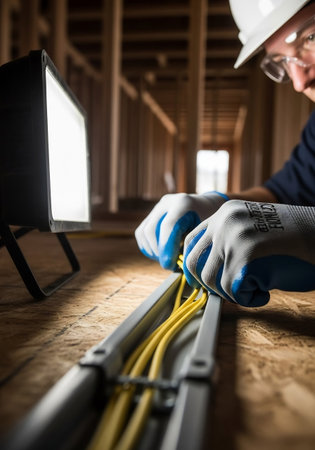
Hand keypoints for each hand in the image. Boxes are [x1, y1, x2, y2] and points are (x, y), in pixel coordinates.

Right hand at [135, 192, 227, 269]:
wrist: (206, 209)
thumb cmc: (208, 225)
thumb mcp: (204, 234)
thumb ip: (193, 248)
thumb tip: (182, 268)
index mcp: (183, 203)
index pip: (168, 226)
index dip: (166, 248)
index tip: (170, 265)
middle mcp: (167, 202)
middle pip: (152, 230)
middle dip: (159, 252)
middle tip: (170, 265)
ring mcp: (157, 207)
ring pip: (144, 233)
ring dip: (152, 251)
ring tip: (166, 259)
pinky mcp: (151, 214)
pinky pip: (141, 233)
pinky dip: (148, 247)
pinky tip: (160, 254)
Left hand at [183, 200, 314, 306]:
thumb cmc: (294, 238)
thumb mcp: (253, 227)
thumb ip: (229, 241)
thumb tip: (205, 269)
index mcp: (225, 213)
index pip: (192, 241)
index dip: (194, 265)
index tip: (203, 280)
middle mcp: (225, 222)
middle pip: (193, 262)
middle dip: (207, 284)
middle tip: (226, 292)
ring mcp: (233, 238)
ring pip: (212, 280)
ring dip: (229, 293)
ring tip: (253, 289)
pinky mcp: (245, 257)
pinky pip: (233, 291)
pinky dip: (249, 299)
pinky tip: (265, 293)